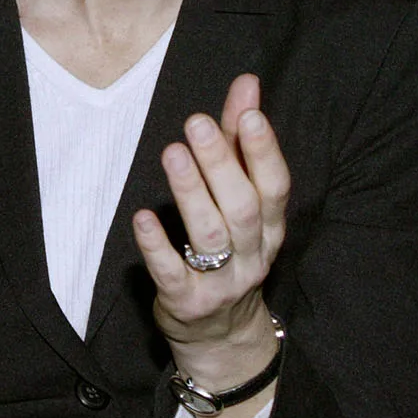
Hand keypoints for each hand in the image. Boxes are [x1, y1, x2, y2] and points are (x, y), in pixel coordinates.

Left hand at [133, 74, 289, 417]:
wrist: (220, 335)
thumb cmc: (229, 249)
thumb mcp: (240, 197)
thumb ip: (241, 141)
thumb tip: (247, 83)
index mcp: (269, 226)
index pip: (275, 186)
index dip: (265, 151)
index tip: (249, 113)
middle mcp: (253, 254)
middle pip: (242, 206)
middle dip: (221, 163)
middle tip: (195, 123)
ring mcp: (222, 282)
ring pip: (211, 236)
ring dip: (191, 194)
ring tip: (172, 154)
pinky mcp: (187, 302)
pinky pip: (172, 273)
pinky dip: (157, 246)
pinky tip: (142, 217)